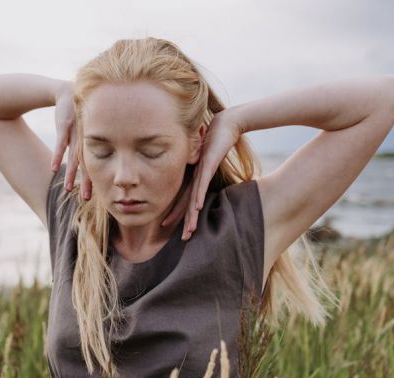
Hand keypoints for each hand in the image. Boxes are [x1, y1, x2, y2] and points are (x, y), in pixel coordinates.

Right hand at [52, 81, 91, 199]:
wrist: (68, 91)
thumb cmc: (78, 113)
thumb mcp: (85, 128)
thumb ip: (88, 145)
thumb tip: (88, 164)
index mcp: (93, 140)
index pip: (96, 163)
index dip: (95, 179)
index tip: (95, 195)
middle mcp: (86, 138)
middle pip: (87, 164)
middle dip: (87, 181)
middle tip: (88, 198)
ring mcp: (75, 132)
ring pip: (73, 157)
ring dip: (70, 173)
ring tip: (68, 189)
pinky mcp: (64, 125)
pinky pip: (60, 143)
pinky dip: (57, 156)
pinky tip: (53, 168)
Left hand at [162, 109, 243, 239]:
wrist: (226, 123)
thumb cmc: (218, 140)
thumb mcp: (210, 159)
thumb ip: (206, 171)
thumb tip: (204, 183)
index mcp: (193, 176)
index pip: (184, 199)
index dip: (177, 214)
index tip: (167, 226)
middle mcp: (194, 174)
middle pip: (186, 202)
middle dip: (182, 220)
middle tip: (181, 238)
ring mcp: (200, 170)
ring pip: (193, 196)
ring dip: (191, 215)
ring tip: (188, 230)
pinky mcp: (208, 163)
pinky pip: (203, 183)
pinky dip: (199, 196)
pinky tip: (197, 208)